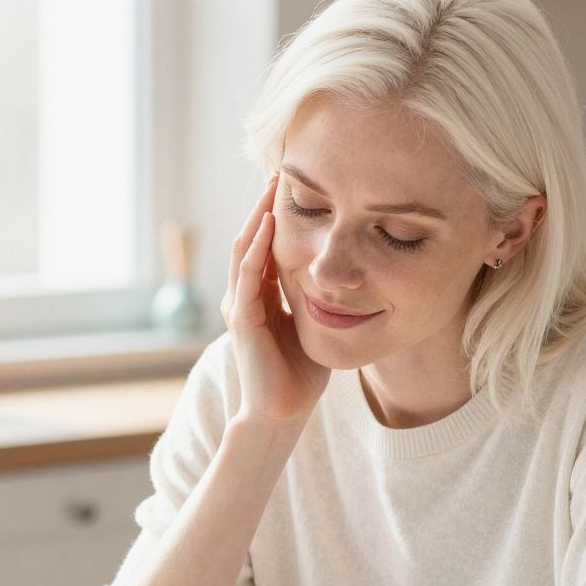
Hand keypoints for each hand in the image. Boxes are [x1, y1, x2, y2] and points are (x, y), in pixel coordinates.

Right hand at [223, 173, 329, 428]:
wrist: (280, 416)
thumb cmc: (299, 380)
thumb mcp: (314, 329)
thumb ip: (319, 305)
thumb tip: (346, 285)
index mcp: (260, 298)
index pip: (267, 246)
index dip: (278, 216)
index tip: (298, 187)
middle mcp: (244, 297)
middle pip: (252, 238)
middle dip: (265, 204)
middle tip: (280, 169)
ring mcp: (239, 306)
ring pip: (245, 248)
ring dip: (258, 214)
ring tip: (272, 184)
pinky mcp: (241, 319)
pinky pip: (248, 274)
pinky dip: (258, 246)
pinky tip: (268, 222)